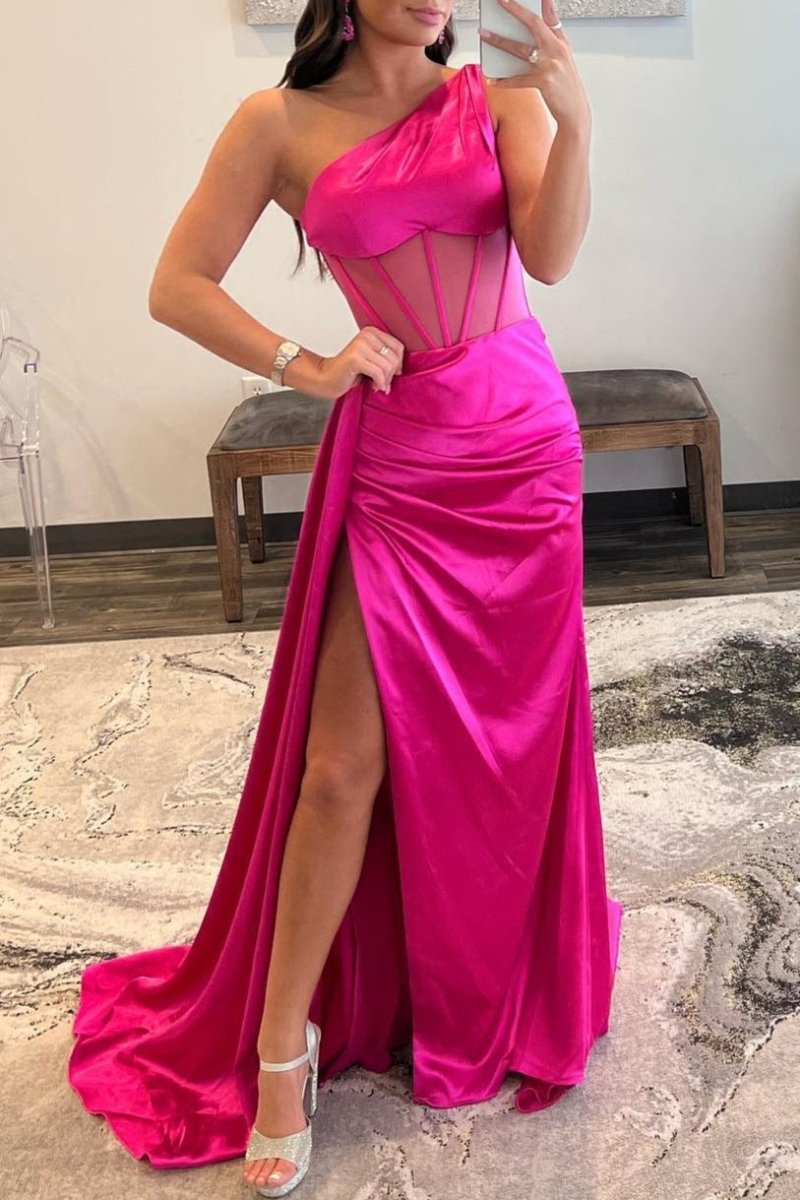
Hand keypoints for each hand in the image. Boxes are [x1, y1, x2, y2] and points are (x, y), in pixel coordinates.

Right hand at [313, 325, 405, 400]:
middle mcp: (366, 335)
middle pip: (394, 357)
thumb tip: (402, 367)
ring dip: (385, 380)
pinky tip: (374, 387)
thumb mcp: (372, 360)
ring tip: (377, 385)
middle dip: (391, 374)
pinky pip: (378, 373)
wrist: (327, 378)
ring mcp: (360, 346)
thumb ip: (386, 357)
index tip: (390, 374)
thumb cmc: (349, 371)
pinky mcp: (355, 358)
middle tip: (383, 382)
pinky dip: (379, 383)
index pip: (398, 347)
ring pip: (388, 366)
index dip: (398, 364)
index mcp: (371, 332)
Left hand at [478, 0, 591, 130]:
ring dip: (499, 40)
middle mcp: (556, 50)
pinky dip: (504, 81)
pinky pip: (517, 79)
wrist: (575, 111)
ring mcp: (550, 65)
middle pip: (533, 24)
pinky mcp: (543, 82)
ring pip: (519, 48)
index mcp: (561, 43)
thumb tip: (528, 36)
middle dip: (515, 10)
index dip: (544, 2)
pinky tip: (492, 79)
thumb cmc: (565, 86)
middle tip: (500, 0)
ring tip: (484, 34)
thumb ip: (549, 43)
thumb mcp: (563, 60)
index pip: (551, 16)